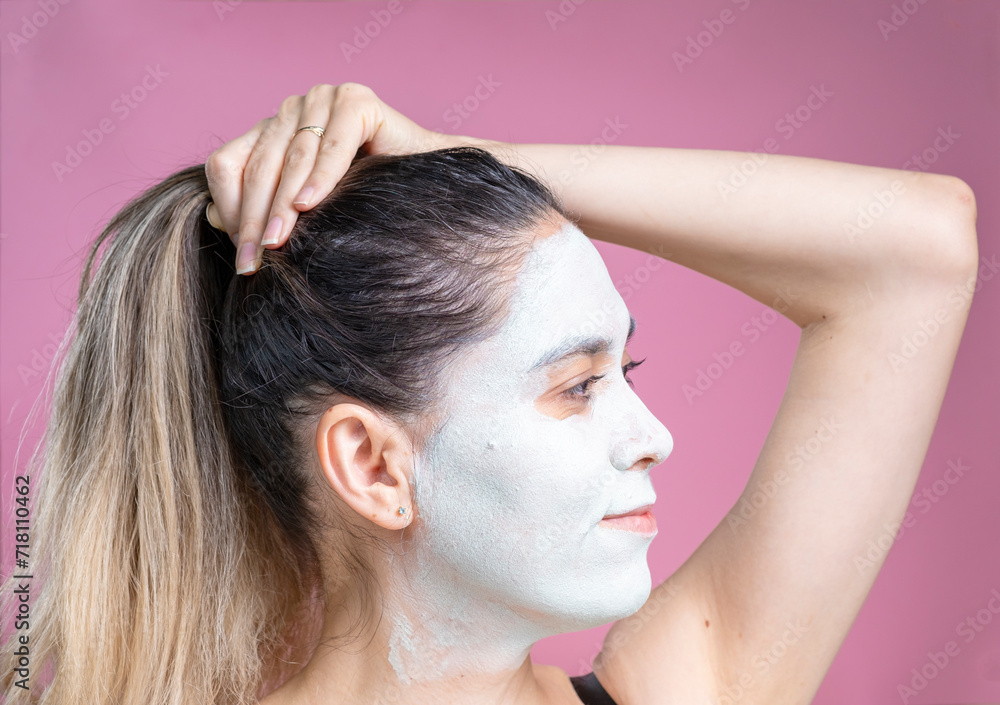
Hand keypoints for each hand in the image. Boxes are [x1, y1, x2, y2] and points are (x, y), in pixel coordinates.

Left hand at [205, 82, 447, 273]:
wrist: (430, 189)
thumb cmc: (368, 203)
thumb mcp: (306, 209)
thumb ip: (263, 207)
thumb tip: (214, 219)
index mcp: (271, 131)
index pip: (229, 164)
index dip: (228, 207)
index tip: (240, 253)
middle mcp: (292, 110)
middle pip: (257, 164)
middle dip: (252, 217)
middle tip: (253, 261)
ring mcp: (323, 99)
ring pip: (291, 157)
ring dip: (282, 204)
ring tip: (276, 243)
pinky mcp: (357, 101)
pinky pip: (332, 144)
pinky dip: (321, 177)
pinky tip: (312, 206)